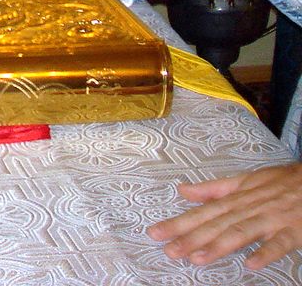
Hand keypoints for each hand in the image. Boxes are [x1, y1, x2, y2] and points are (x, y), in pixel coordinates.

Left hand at [147, 162, 301, 269]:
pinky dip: (265, 253)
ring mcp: (270, 219)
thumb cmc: (279, 183)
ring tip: (198, 258)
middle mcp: (248, 208)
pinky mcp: (292, 230)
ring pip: (241, 232)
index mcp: (236, 198)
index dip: (179, 223)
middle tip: (169, 251)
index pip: (202, 212)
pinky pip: (279, 243)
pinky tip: (252, 264)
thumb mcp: (244, 181)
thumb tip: (183, 190)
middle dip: (191, 238)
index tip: (156, 233)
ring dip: (219, 245)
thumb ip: (213, 189)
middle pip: (216, 224)